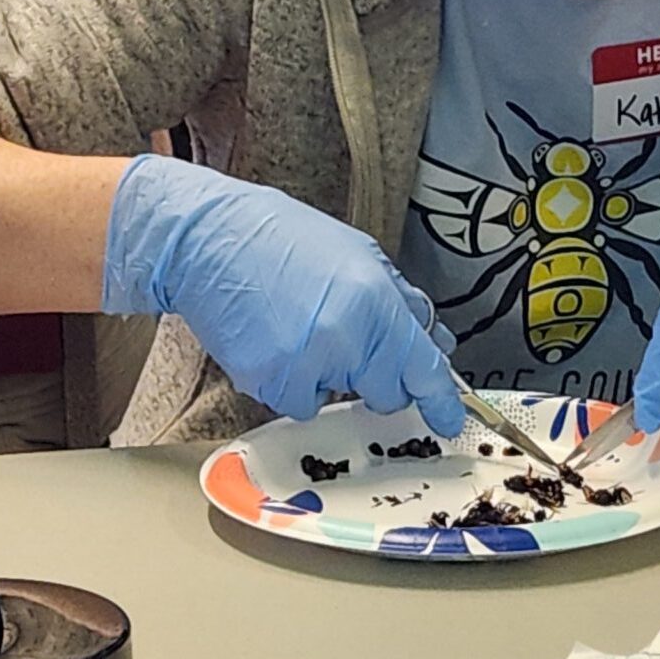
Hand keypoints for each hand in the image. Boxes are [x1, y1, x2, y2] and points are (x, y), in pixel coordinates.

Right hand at [102, 155, 463, 432]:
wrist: (210, 241)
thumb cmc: (282, 239)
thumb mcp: (360, 255)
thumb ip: (402, 303)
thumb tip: (437, 342)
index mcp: (375, 301)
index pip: (423, 367)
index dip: (441, 400)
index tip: (448, 418)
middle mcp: (346, 337)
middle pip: (386, 394)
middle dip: (376, 378)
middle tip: (347, 342)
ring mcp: (306, 364)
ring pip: (338, 399)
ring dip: (329, 376)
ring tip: (300, 327)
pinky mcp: (269, 383)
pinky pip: (299, 404)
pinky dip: (292, 384)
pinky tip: (276, 342)